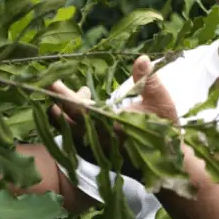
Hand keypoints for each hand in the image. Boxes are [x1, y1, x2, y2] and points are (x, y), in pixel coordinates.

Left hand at [47, 55, 179, 177]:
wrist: (166, 160)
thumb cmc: (164, 129)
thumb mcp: (161, 101)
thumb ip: (148, 80)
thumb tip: (142, 58)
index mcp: (111, 126)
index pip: (81, 109)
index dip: (65, 95)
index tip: (52, 82)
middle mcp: (98, 137)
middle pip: (68, 118)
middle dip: (61, 99)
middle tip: (58, 83)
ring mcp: (95, 144)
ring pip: (69, 127)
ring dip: (65, 110)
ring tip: (71, 94)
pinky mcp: (96, 148)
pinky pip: (76, 132)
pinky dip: (72, 119)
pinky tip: (81, 108)